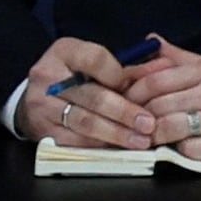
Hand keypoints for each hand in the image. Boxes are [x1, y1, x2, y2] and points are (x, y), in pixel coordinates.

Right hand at [21, 37, 164, 151]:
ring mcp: (41, 105)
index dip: (120, 74)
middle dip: (124, 112)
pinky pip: (75, 141)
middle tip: (149, 123)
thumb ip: (128, 67)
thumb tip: (165, 68)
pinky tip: (120, 148)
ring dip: (116, 133)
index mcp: (63, 52)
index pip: (95, 59)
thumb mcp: (95, 64)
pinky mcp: (42, 130)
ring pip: (85, 121)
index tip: (141, 89)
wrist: (35, 99)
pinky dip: (101, 146)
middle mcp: (47, 76)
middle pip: (92, 95)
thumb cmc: (74, 78)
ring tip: (140, 140)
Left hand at [119, 41, 200, 162]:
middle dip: (137, 115)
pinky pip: (188, 150)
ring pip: (169, 127)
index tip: (120, 99)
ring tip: (145, 134)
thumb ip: (179, 57)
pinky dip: (176, 149)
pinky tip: (175, 145)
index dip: (131, 92)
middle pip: (158, 105)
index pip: (155, 81)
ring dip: (152, 133)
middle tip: (126, 121)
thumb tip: (150, 42)